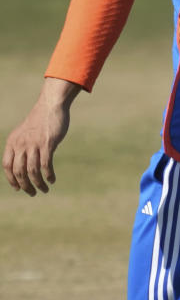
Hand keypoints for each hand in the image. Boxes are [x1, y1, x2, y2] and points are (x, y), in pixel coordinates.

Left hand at [3, 79, 79, 195]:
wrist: (50, 106)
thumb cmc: (39, 121)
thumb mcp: (24, 134)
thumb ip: (21, 147)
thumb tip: (22, 166)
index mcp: (13, 142)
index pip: (7, 166)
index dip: (11, 180)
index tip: (18, 188)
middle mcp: (21, 144)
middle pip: (19, 171)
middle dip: (25, 186)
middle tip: (33, 193)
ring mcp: (34, 144)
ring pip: (32, 170)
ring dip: (38, 183)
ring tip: (44, 189)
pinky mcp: (47, 144)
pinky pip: (45, 164)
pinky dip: (48, 175)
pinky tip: (52, 179)